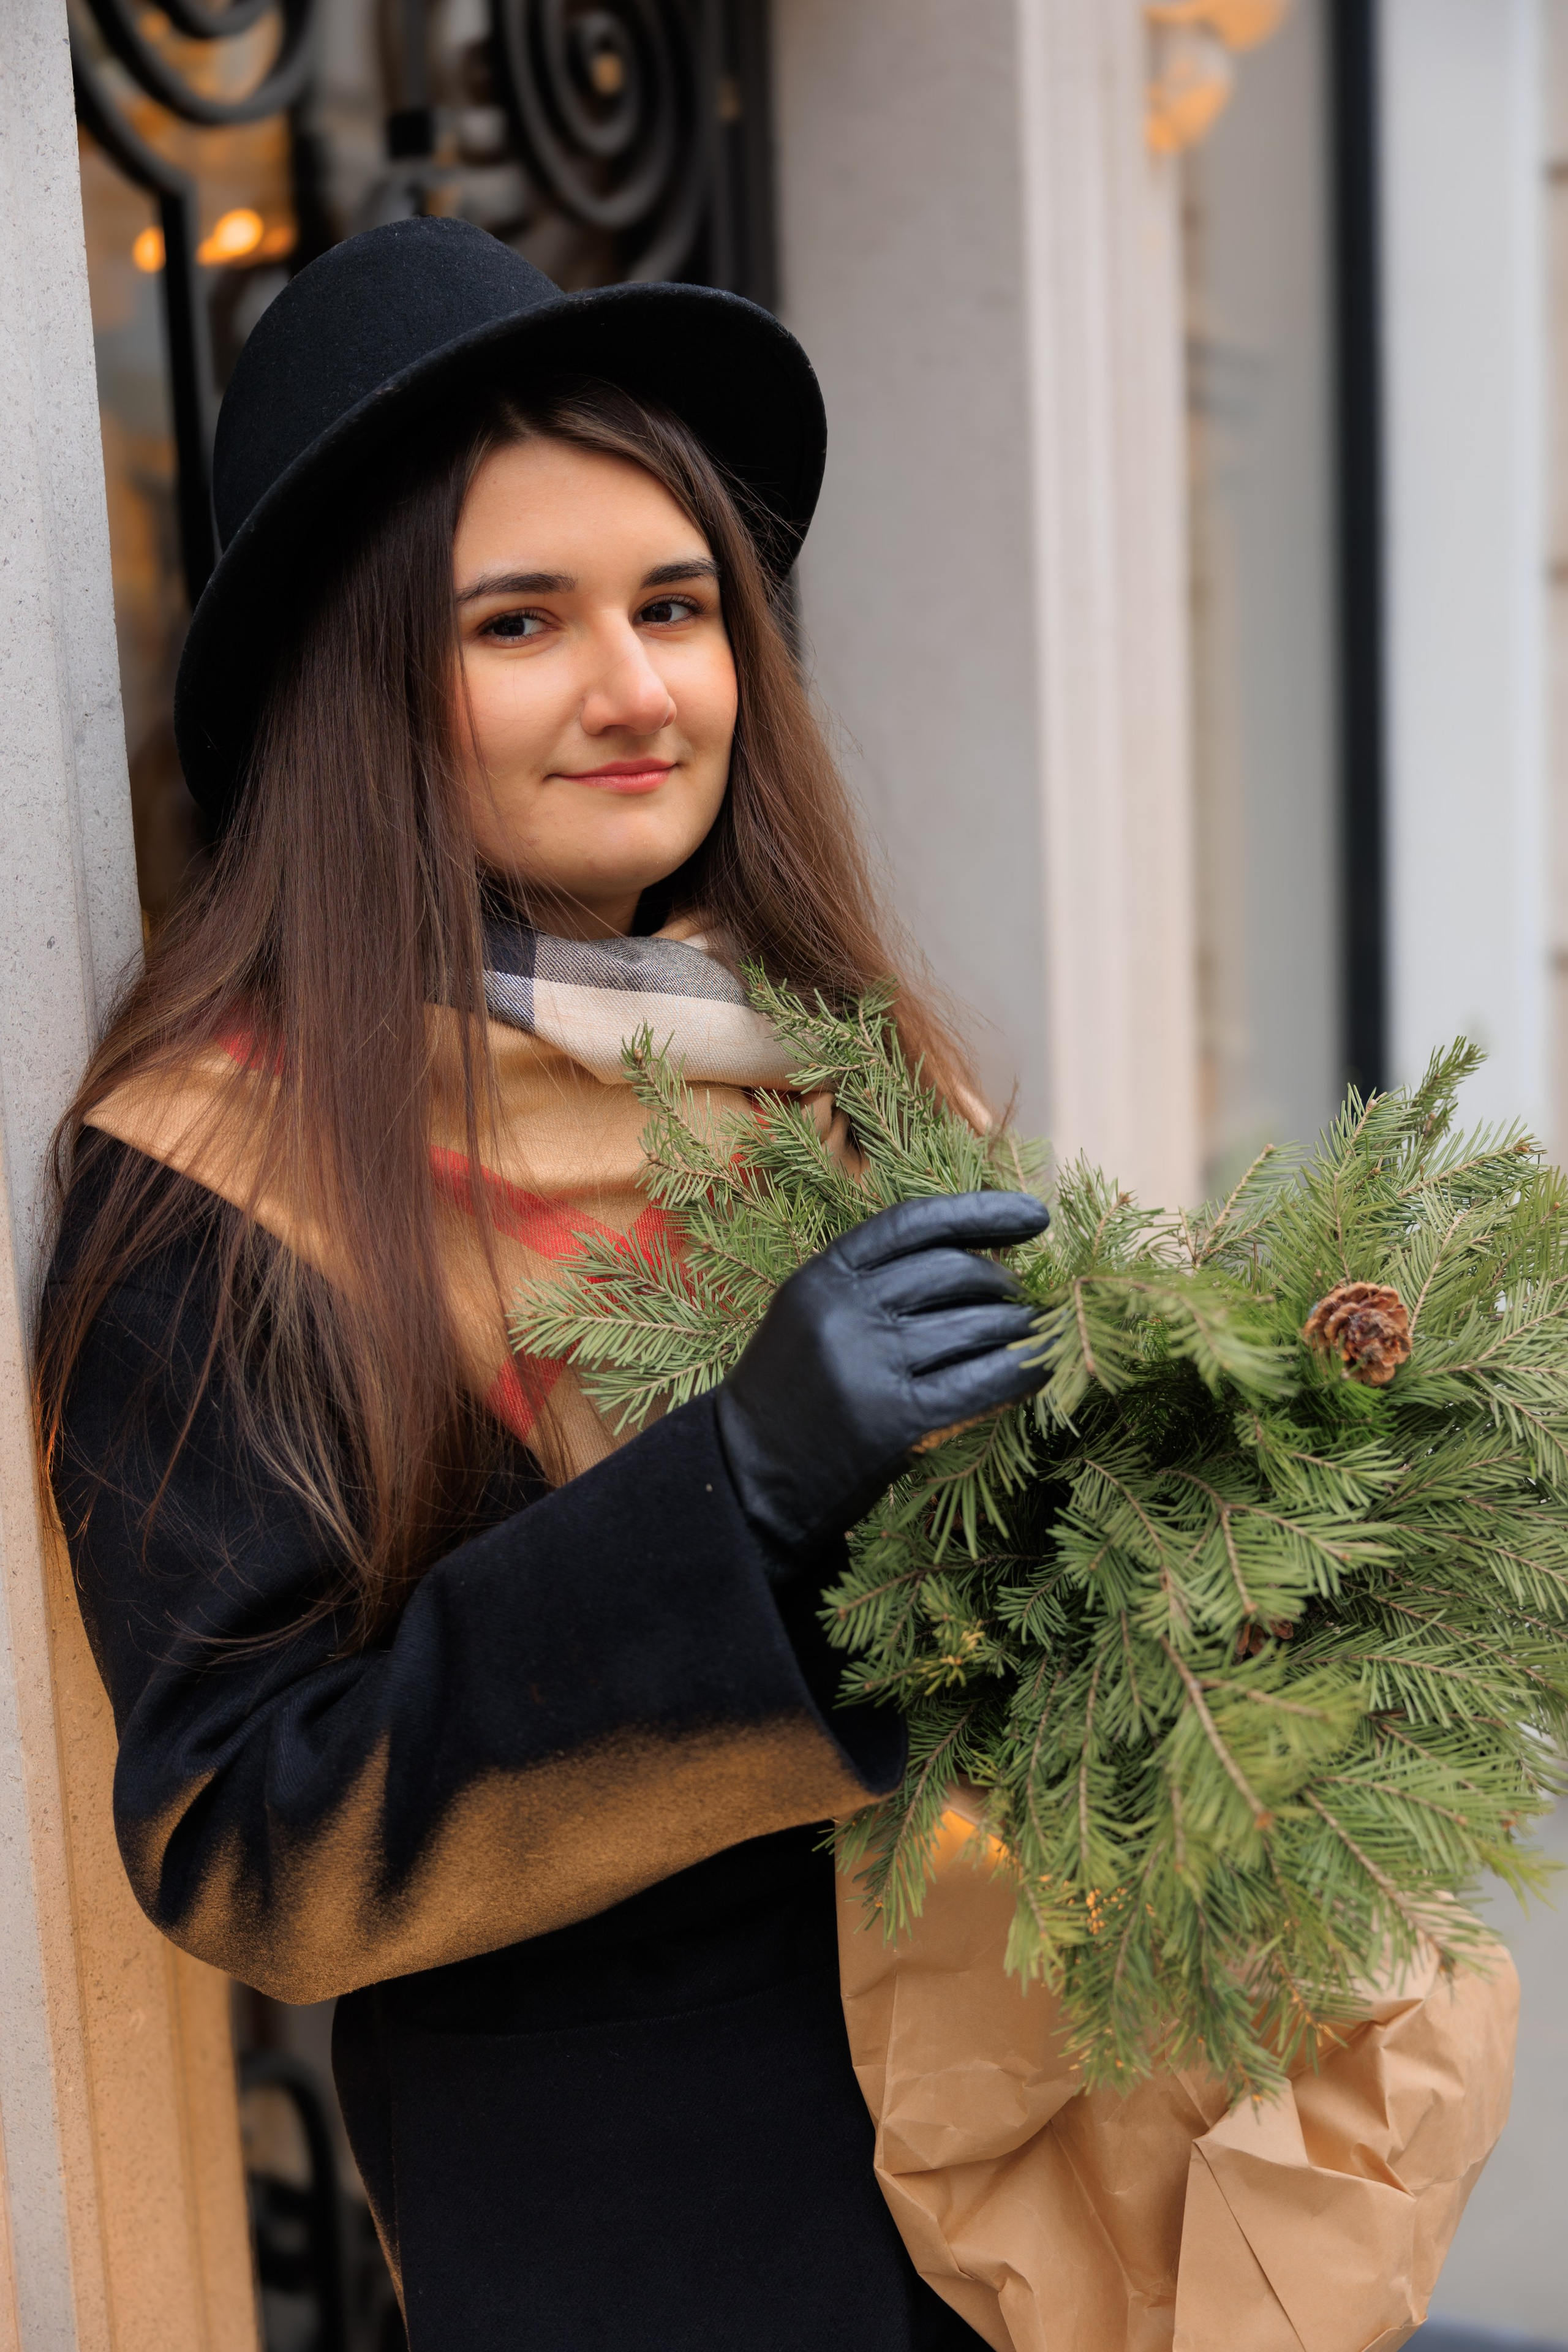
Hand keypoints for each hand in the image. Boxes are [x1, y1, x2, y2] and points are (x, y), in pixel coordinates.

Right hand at [713, 1192, 1050, 1556]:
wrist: (747, 1477)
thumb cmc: (791, 1394)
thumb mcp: (812, 1316)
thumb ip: (873, 1283)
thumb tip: (977, 1256)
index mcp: (823, 1276)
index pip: (915, 1223)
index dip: (982, 1212)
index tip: (1034, 1216)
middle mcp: (845, 1310)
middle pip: (954, 1272)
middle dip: (1002, 1284)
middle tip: (1023, 1301)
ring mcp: (870, 1363)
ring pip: (977, 1324)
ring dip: (1020, 1328)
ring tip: (1036, 1334)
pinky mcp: (896, 1419)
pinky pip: (982, 1382)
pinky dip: (1023, 1371)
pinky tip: (1042, 1369)